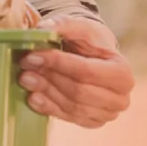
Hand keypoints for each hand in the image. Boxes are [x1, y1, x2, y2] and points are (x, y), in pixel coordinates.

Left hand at [18, 15, 133, 128]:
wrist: (96, 57)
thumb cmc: (91, 41)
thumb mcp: (80, 26)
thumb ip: (63, 24)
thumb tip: (42, 27)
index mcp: (122, 72)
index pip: (86, 71)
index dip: (57, 63)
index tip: (32, 55)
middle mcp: (120, 98)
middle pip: (78, 91)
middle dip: (49, 78)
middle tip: (25, 66)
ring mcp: (107, 114)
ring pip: (72, 106)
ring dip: (46, 92)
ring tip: (25, 78)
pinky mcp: (92, 122)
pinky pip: (68, 118)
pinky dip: (48, 108)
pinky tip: (32, 97)